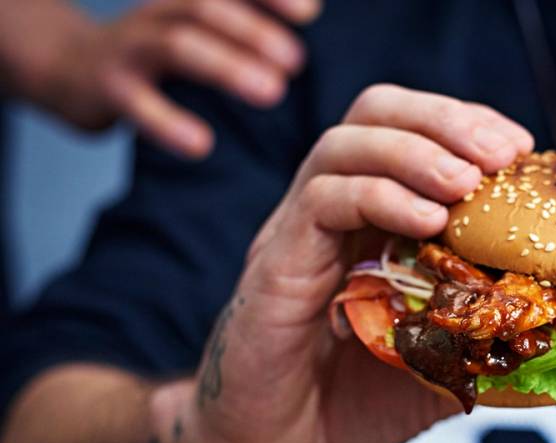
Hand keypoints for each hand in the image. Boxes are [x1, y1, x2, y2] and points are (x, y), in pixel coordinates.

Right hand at [21, 0, 320, 157]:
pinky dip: (168, 122)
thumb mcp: (197, 26)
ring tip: (271, 92)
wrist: (71, 68)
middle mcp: (160, 12)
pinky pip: (137, 102)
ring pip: (178, 45)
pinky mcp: (108, 86)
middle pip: (206, 7)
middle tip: (297, 61)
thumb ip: (244, 19)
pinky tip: (201, 145)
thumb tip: (313, 7)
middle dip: (254, 31)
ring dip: (227, 66)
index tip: (310, 12)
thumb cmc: (157, 52)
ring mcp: (132, 46)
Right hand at [179, 84, 532, 442]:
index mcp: (375, 219)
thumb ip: (485, 332)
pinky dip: (377, 197)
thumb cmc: (354, 403)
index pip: (416, 133)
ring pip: (345, 145)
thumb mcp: (441, 362)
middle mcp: (334, 211)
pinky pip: (320, 202)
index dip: (470, 126)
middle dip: (446, 121)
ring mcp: (301, 232)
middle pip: (378, 113)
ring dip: (415, 152)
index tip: (522, 149)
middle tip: (501, 153)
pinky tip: (425, 220)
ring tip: (466, 182)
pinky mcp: (277, 264)